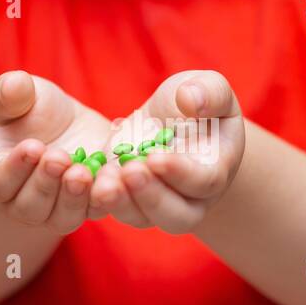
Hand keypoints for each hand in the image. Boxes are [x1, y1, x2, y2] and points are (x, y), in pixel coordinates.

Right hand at [0, 70, 111, 233]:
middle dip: (46, 182)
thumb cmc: (32, 110)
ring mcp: (57, 211)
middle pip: (30, 205)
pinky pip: (97, 209)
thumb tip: (16, 84)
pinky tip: (114, 178)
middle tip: (60, 158)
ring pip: (63, 215)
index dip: (15, 166)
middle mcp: (23, 202)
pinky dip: (106, 197)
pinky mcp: (90, 208)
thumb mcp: (19, 96)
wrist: (67, 125)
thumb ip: (10, 93)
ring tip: (84, 172)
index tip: (32, 146)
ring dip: (74, 196)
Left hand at [89, 70, 244, 233]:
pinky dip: (101, 198)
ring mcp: (159, 204)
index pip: (204, 181)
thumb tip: (192, 102)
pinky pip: (116, 209)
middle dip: (151, 196)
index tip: (154, 156)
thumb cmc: (198, 101)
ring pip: (143, 218)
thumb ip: (210, 92)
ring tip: (103, 182)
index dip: (180, 172)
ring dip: (122, 203)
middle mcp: (192, 198)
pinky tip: (88, 180)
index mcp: (217, 169)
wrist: (174, 120)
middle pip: (177, 215)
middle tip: (129, 172)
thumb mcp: (209, 87)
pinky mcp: (129, 200)